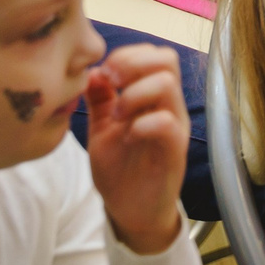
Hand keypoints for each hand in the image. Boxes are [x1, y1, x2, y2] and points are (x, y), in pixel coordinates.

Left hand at [84, 44, 188, 254]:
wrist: (130, 210)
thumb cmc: (119, 168)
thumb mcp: (101, 128)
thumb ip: (99, 99)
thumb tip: (89, 70)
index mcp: (154, 96)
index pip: (154, 54)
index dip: (128, 55)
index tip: (103, 73)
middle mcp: (169, 105)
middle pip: (167, 59)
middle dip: (133, 64)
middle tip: (112, 84)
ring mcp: (175, 126)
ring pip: (167, 85)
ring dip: (134, 94)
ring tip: (117, 115)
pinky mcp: (174, 150)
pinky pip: (167, 122)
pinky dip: (142, 123)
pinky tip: (127, 136)